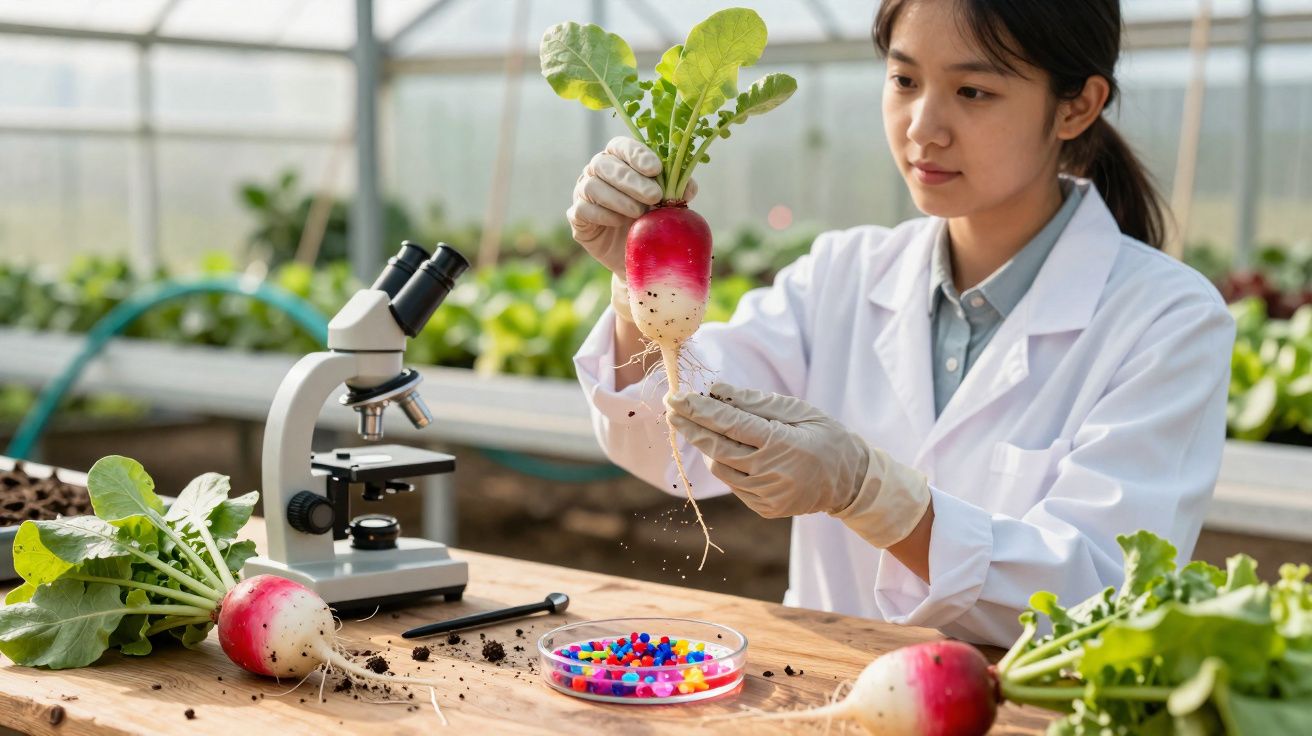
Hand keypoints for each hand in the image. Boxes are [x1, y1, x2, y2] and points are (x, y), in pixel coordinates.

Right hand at [566, 136, 696, 274]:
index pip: (621, 146)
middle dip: (630, 180)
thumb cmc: (652, 219)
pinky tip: (620, 222)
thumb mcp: (669, 203)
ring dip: (618, 199)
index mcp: (619, 159)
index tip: (656, 169)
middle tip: (654, 196)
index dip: (637, 154)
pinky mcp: (577, 216)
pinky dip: (603, 215)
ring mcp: (583, 192)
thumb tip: (688, 187)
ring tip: (640, 213)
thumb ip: (678, 190)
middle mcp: (597, 171)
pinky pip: (583, 210)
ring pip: (592, 187)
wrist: (637, 254)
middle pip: (604, 164)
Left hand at [665, 382, 930, 547]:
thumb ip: (754, 402)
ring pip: (721, 468)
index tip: (677, 398)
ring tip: (709, 429)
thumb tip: (715, 390)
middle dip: (691, 427)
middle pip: (717, 448)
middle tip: (672, 410)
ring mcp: (767, 495)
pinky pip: (734, 484)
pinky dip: (728, 465)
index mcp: (781, 444)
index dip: (700, 411)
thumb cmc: (825, 436)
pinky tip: (736, 453)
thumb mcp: (797, 410)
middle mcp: (771, 473)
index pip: (729, 425)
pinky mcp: (765, 508)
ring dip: (709, 447)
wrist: (852, 481)